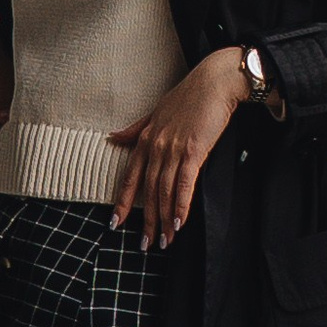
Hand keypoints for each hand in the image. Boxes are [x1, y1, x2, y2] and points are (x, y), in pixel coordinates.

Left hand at [109, 47, 250, 248]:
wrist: (214, 82)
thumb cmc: (188, 96)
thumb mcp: (156, 111)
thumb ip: (135, 129)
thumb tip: (112, 137)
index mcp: (145, 138)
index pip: (129, 177)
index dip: (123, 202)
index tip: (115, 223)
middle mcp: (155, 146)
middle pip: (148, 191)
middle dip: (147, 221)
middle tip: (146, 245)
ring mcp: (173, 148)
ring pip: (164, 191)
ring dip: (165, 219)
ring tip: (166, 241)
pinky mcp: (193, 150)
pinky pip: (184, 183)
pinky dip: (181, 204)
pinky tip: (180, 222)